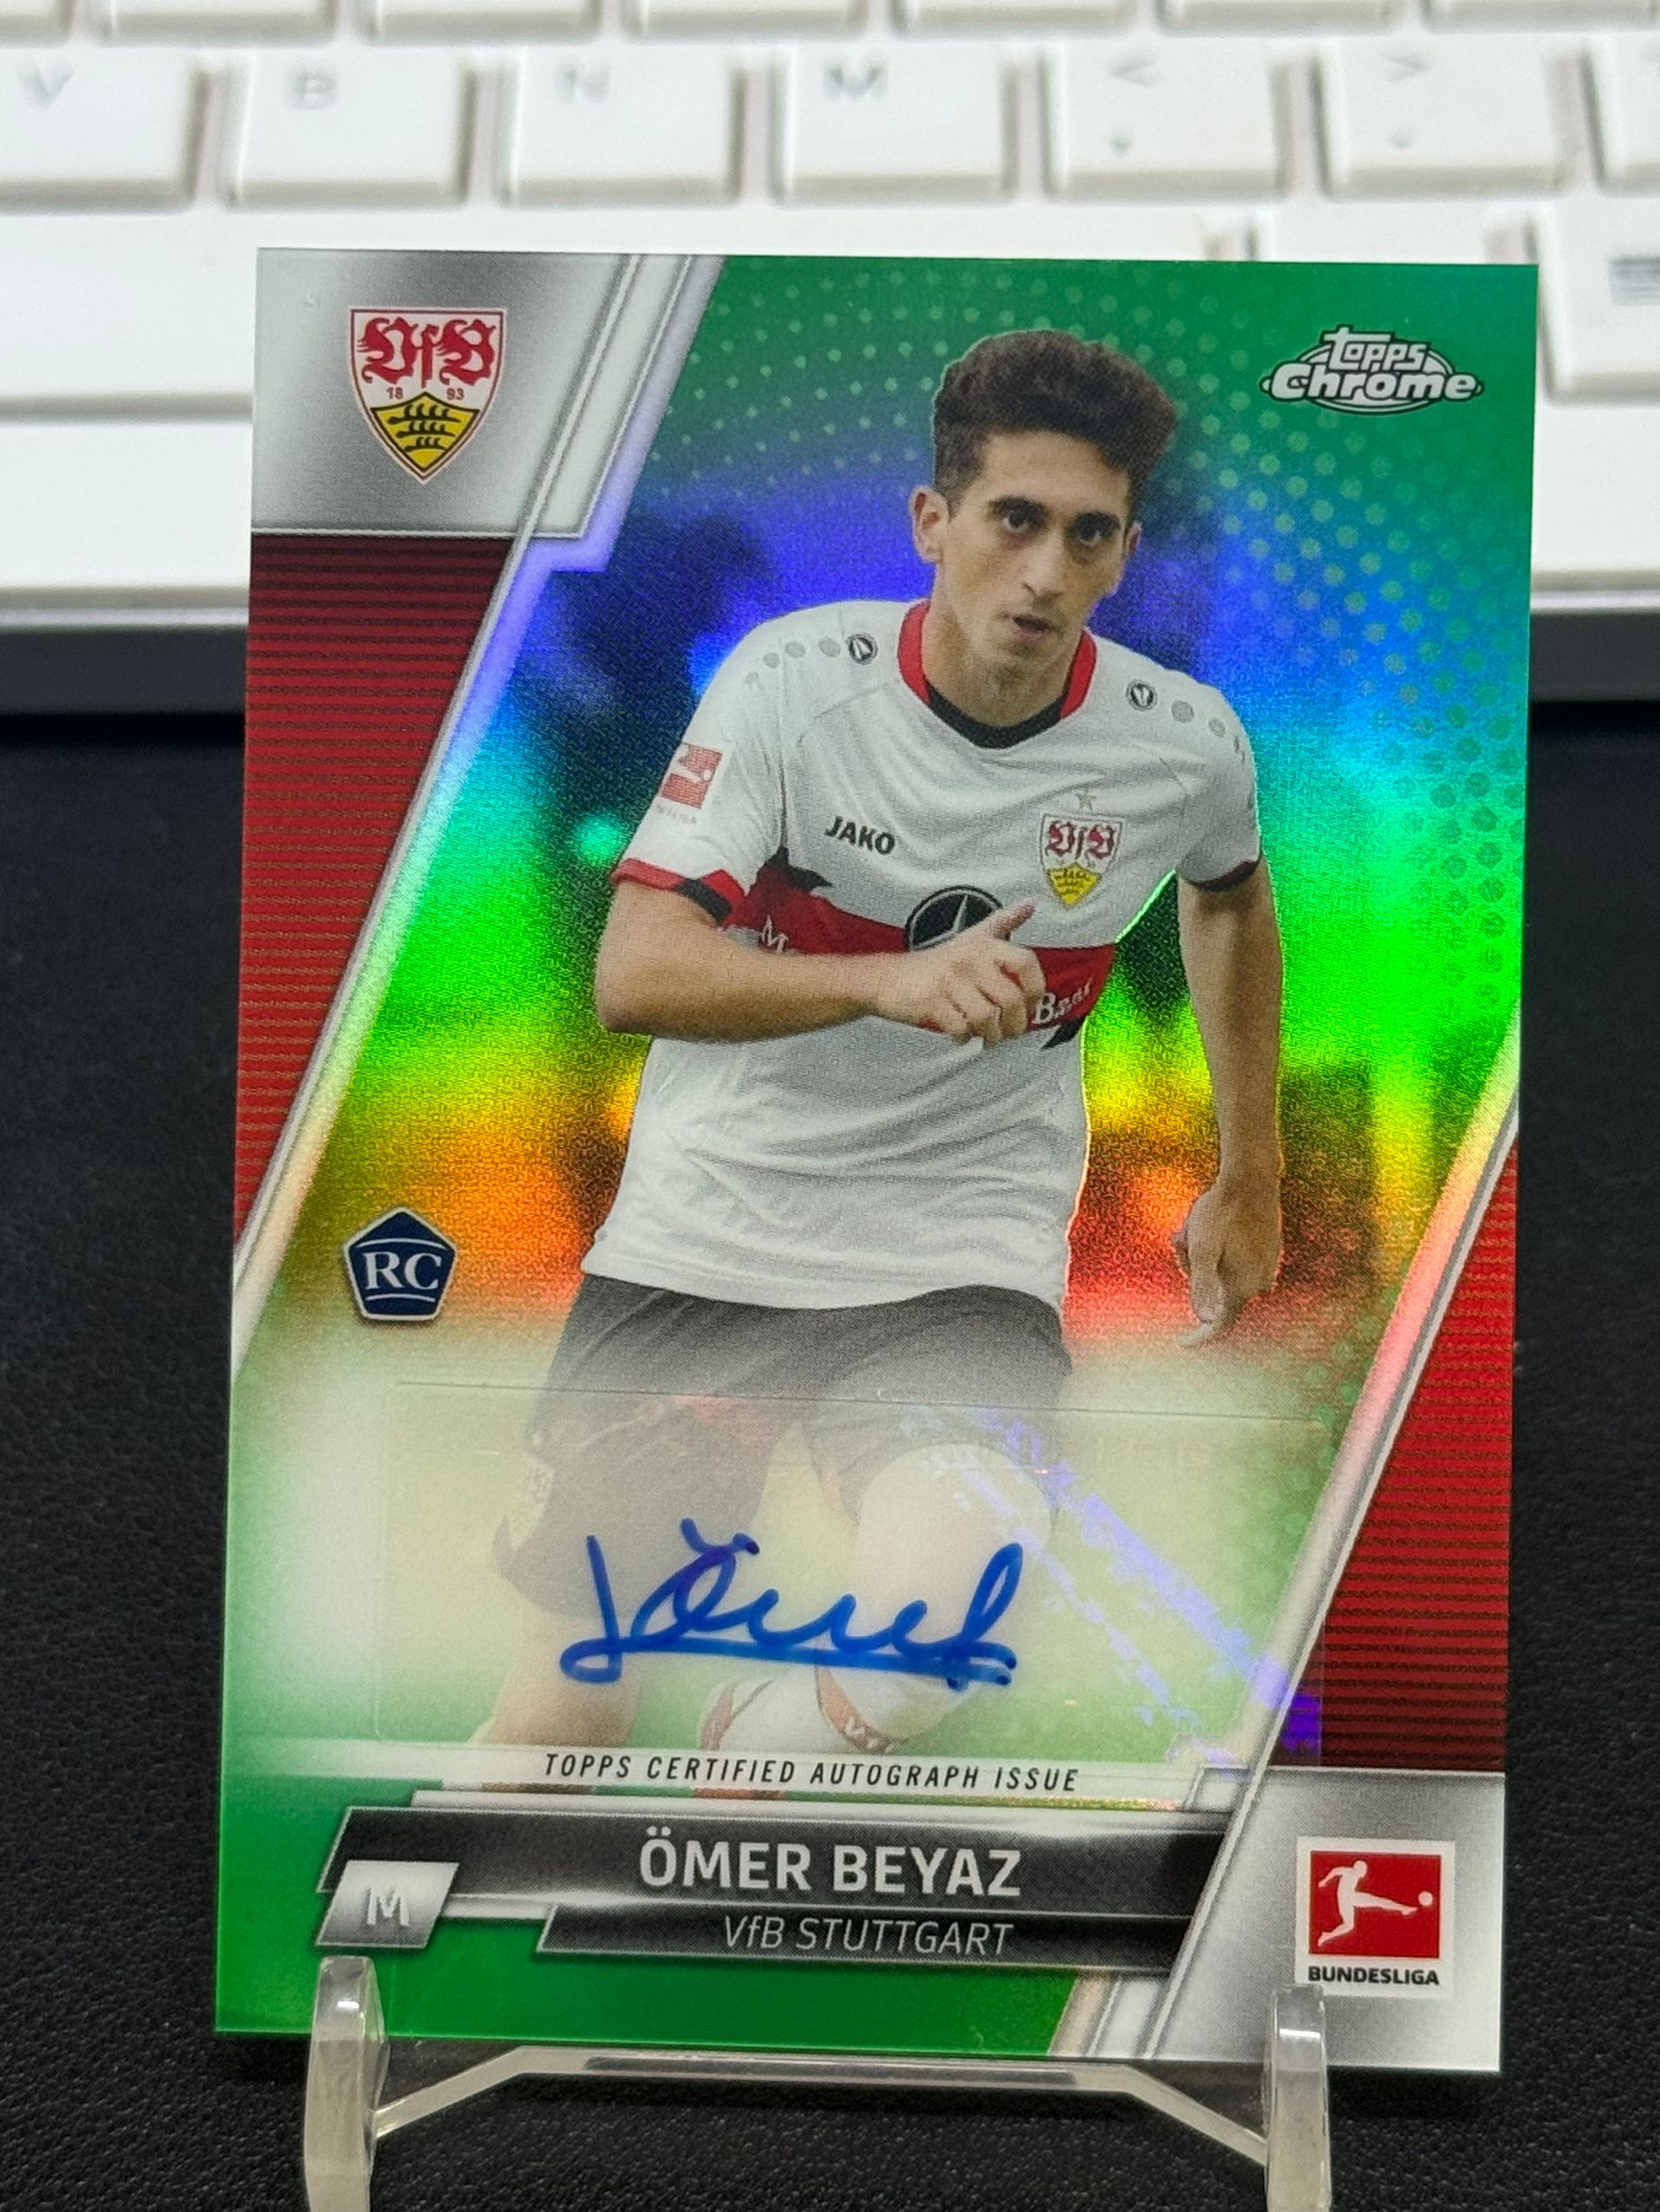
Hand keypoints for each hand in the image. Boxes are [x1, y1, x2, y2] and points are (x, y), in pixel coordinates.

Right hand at [868, 901, 1044, 1045]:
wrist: (887, 978)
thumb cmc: (935, 963)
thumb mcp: (971, 936)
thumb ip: (1003, 922)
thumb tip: (1029, 904)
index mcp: (983, 945)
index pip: (1025, 962)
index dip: (1035, 988)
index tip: (1031, 1004)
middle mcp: (969, 960)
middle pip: (1010, 999)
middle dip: (1015, 1024)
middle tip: (1011, 1031)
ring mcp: (949, 982)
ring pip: (987, 1017)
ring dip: (992, 1034)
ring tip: (988, 1036)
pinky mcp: (931, 1003)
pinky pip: (961, 1028)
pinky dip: (965, 1037)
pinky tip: (963, 1034)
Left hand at [1171, 1177, 1280, 1345]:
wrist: (1251, 1178)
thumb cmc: (1220, 1212)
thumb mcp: (1201, 1248)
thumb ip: (1201, 1285)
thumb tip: (1205, 1320)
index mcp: (1241, 1287)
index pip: (1220, 1326)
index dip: (1200, 1338)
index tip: (1180, 1342)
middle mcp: (1259, 1283)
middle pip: (1215, 1293)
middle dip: (1193, 1273)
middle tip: (1183, 1238)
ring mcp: (1267, 1267)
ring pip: (1224, 1274)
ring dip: (1206, 1258)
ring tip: (1195, 1227)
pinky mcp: (1269, 1252)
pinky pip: (1237, 1261)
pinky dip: (1220, 1250)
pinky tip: (1214, 1225)